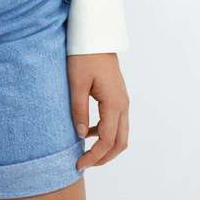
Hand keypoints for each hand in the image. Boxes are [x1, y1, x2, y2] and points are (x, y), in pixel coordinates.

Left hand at [68, 53, 129, 170]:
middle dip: (104, 157)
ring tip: (86, 152)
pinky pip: (116, 122)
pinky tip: (88, 131)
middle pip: (120, 142)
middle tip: (84, 164)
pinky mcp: (118, 95)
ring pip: (120, 133)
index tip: (79, 164)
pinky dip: (105, 133)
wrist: (95, 35)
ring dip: (106, 147)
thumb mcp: (76, 83)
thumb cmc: (83, 56)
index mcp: (114, 103)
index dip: (94, 156)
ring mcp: (123, 100)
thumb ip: (78, 110)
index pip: (107, 141)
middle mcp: (123, 104)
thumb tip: (81, 136)